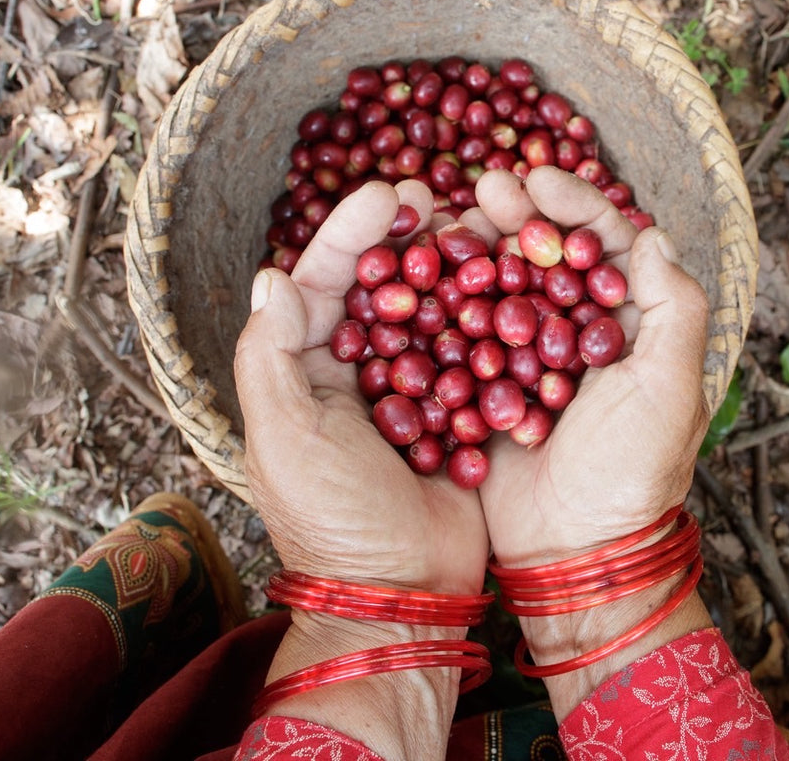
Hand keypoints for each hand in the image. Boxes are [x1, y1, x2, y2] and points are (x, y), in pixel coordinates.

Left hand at [234, 180, 487, 596]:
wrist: (402, 594)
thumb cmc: (331, 518)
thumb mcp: (283, 437)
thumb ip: (270, 355)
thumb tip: (272, 275)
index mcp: (309, 369)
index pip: (327, 281)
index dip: (352, 232)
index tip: (387, 193)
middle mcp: (363, 370)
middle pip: (386, 283)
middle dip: (410, 236)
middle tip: (440, 196)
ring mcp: (419, 389)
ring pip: (438, 308)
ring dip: (457, 264)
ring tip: (485, 223)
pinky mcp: (467, 412)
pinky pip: (481, 353)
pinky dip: (496, 316)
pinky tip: (518, 278)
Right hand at [471, 166, 710, 568]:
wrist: (576, 554)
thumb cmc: (633, 472)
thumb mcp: (671, 388)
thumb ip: (674, 308)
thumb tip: (654, 234)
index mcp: (634, 325)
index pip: (608, 244)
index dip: (575, 204)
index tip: (537, 178)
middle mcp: (582, 333)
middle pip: (549, 254)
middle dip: (518, 215)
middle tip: (483, 188)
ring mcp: (532, 359)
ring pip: (503, 284)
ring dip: (479, 248)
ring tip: (448, 219)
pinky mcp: (489, 387)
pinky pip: (466, 333)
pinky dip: (447, 301)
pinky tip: (422, 273)